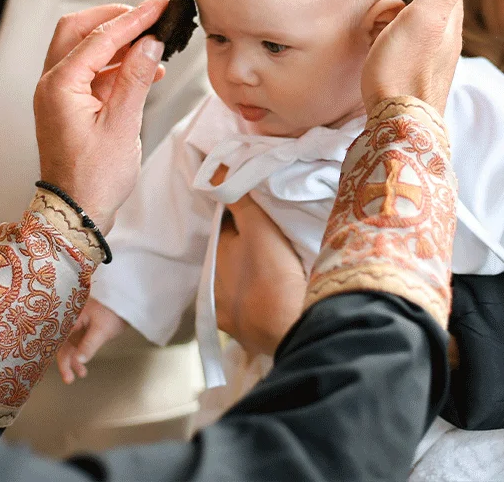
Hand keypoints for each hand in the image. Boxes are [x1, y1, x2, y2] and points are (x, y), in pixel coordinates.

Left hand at [34, 0, 168, 234]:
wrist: (77, 212)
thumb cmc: (93, 178)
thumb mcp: (122, 124)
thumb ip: (137, 78)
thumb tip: (150, 44)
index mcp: (60, 86)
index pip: (100, 38)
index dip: (134, 19)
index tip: (158, 5)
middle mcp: (53, 85)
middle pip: (79, 31)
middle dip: (115, 19)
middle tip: (148, 15)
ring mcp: (60, 95)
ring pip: (86, 50)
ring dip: (118, 43)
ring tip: (154, 44)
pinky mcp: (71, 106)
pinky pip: (93, 73)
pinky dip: (117, 65)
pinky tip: (145, 71)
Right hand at [56, 298, 126, 383]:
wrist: (127, 303)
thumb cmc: (113, 312)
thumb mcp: (101, 330)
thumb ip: (89, 345)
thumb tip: (79, 360)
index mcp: (71, 316)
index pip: (58, 337)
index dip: (56, 352)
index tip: (59, 367)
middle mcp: (71, 321)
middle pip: (62, 344)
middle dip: (65, 362)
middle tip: (69, 379)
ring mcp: (76, 326)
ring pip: (69, 346)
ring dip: (72, 361)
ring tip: (78, 375)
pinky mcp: (82, 330)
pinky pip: (76, 345)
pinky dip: (79, 356)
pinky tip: (82, 368)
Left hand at [214, 169, 306, 356]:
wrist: (290, 327)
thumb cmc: (272, 272)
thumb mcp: (258, 225)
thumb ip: (237, 197)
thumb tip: (214, 169)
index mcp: (216, 257)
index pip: (227, 231)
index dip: (242, 221)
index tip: (261, 216)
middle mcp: (214, 288)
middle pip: (232, 259)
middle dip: (244, 251)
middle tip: (270, 243)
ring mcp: (228, 315)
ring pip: (239, 286)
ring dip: (250, 278)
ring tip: (274, 272)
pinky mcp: (244, 335)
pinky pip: (249, 312)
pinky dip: (257, 305)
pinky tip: (272, 300)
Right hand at [361, 0, 494, 114]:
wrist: (397, 120)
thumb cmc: (407, 67)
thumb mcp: (429, 15)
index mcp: (447, 14)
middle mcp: (438, 29)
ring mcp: (420, 47)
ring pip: (411, 10)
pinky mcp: (401, 61)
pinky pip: (394, 32)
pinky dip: (387, 22)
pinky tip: (377, 25)